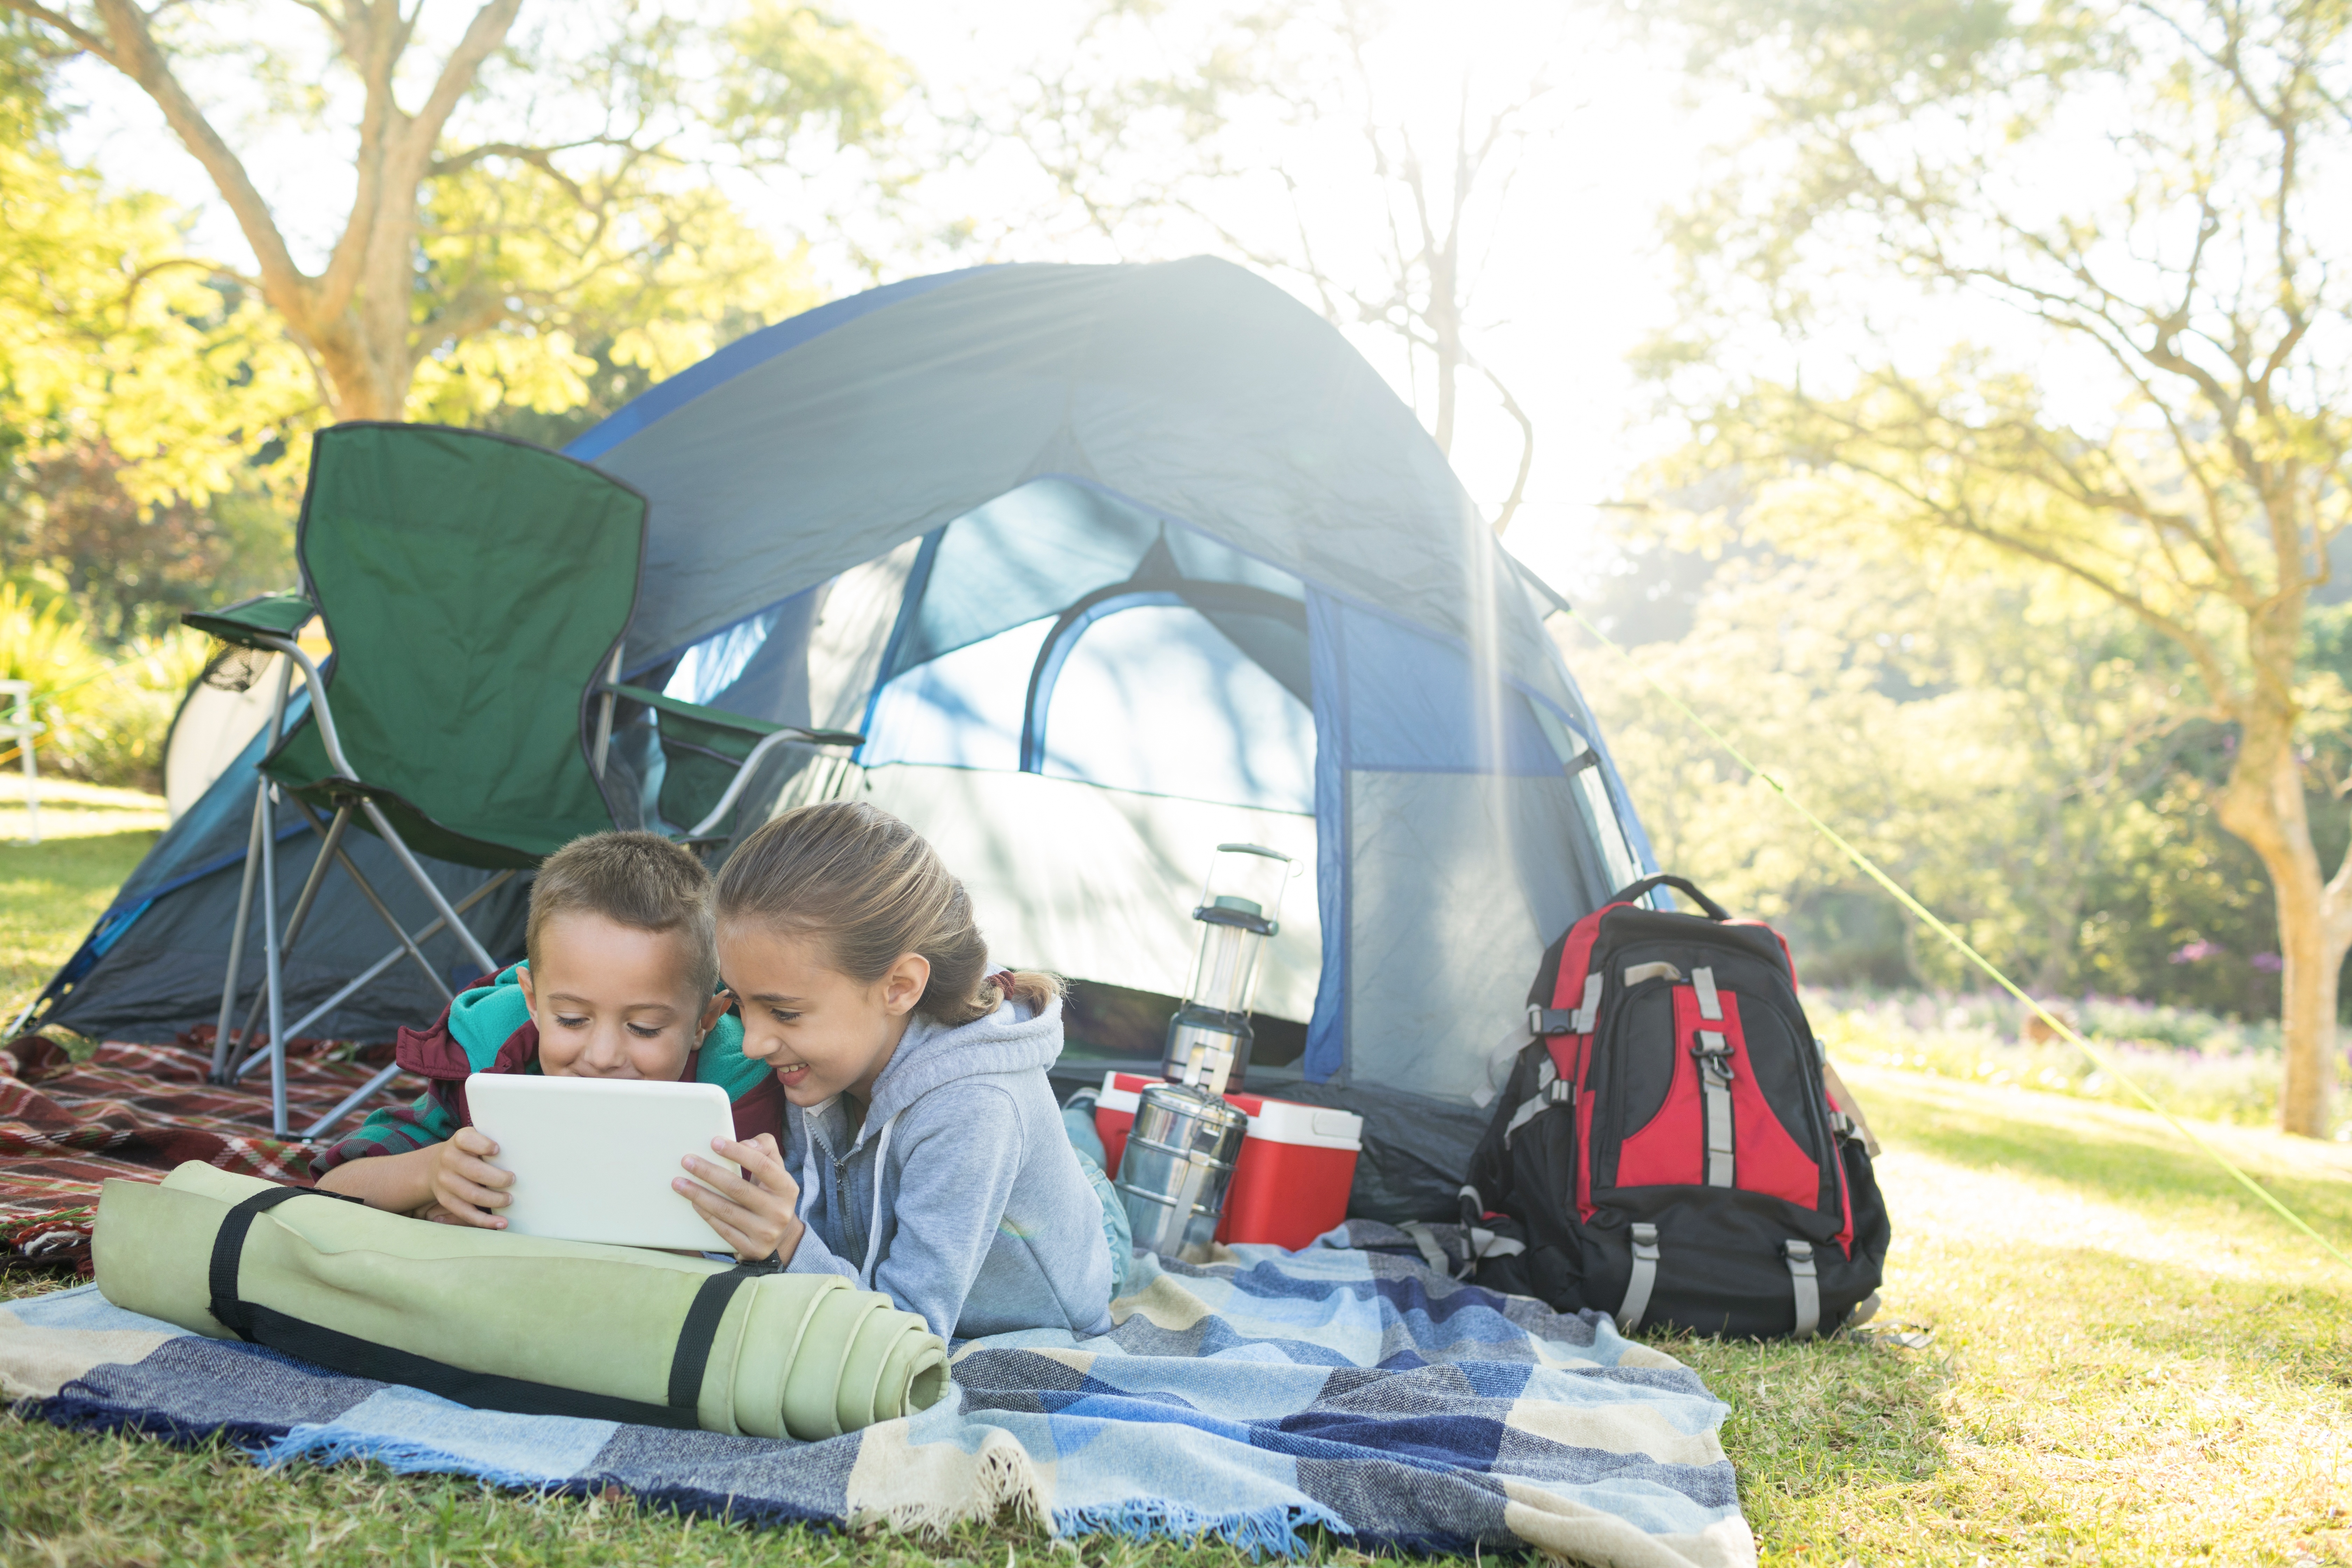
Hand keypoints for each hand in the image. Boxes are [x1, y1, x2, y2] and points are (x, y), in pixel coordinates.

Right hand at [424, 1125, 512, 1228]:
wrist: (435, 1165)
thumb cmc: (467, 1151)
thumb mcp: (474, 1138)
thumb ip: (489, 1141)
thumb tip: (521, 1149)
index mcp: (458, 1141)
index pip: (466, 1140)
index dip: (483, 1145)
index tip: (498, 1149)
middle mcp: (448, 1160)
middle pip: (474, 1171)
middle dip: (497, 1178)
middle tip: (513, 1180)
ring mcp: (445, 1181)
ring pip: (472, 1195)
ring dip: (495, 1200)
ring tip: (509, 1199)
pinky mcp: (446, 1200)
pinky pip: (466, 1213)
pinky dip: (485, 1221)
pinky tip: (502, 1223)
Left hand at [677, 1133, 802, 1264]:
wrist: (781, 1237)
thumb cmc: (771, 1195)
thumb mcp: (776, 1172)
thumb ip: (765, 1149)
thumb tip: (745, 1143)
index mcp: (787, 1188)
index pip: (762, 1165)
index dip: (737, 1153)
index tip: (714, 1142)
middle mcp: (779, 1212)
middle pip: (738, 1188)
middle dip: (708, 1172)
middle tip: (687, 1161)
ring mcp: (766, 1233)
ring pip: (726, 1210)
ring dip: (699, 1194)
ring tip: (679, 1183)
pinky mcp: (752, 1249)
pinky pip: (723, 1229)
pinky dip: (706, 1214)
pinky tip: (693, 1203)